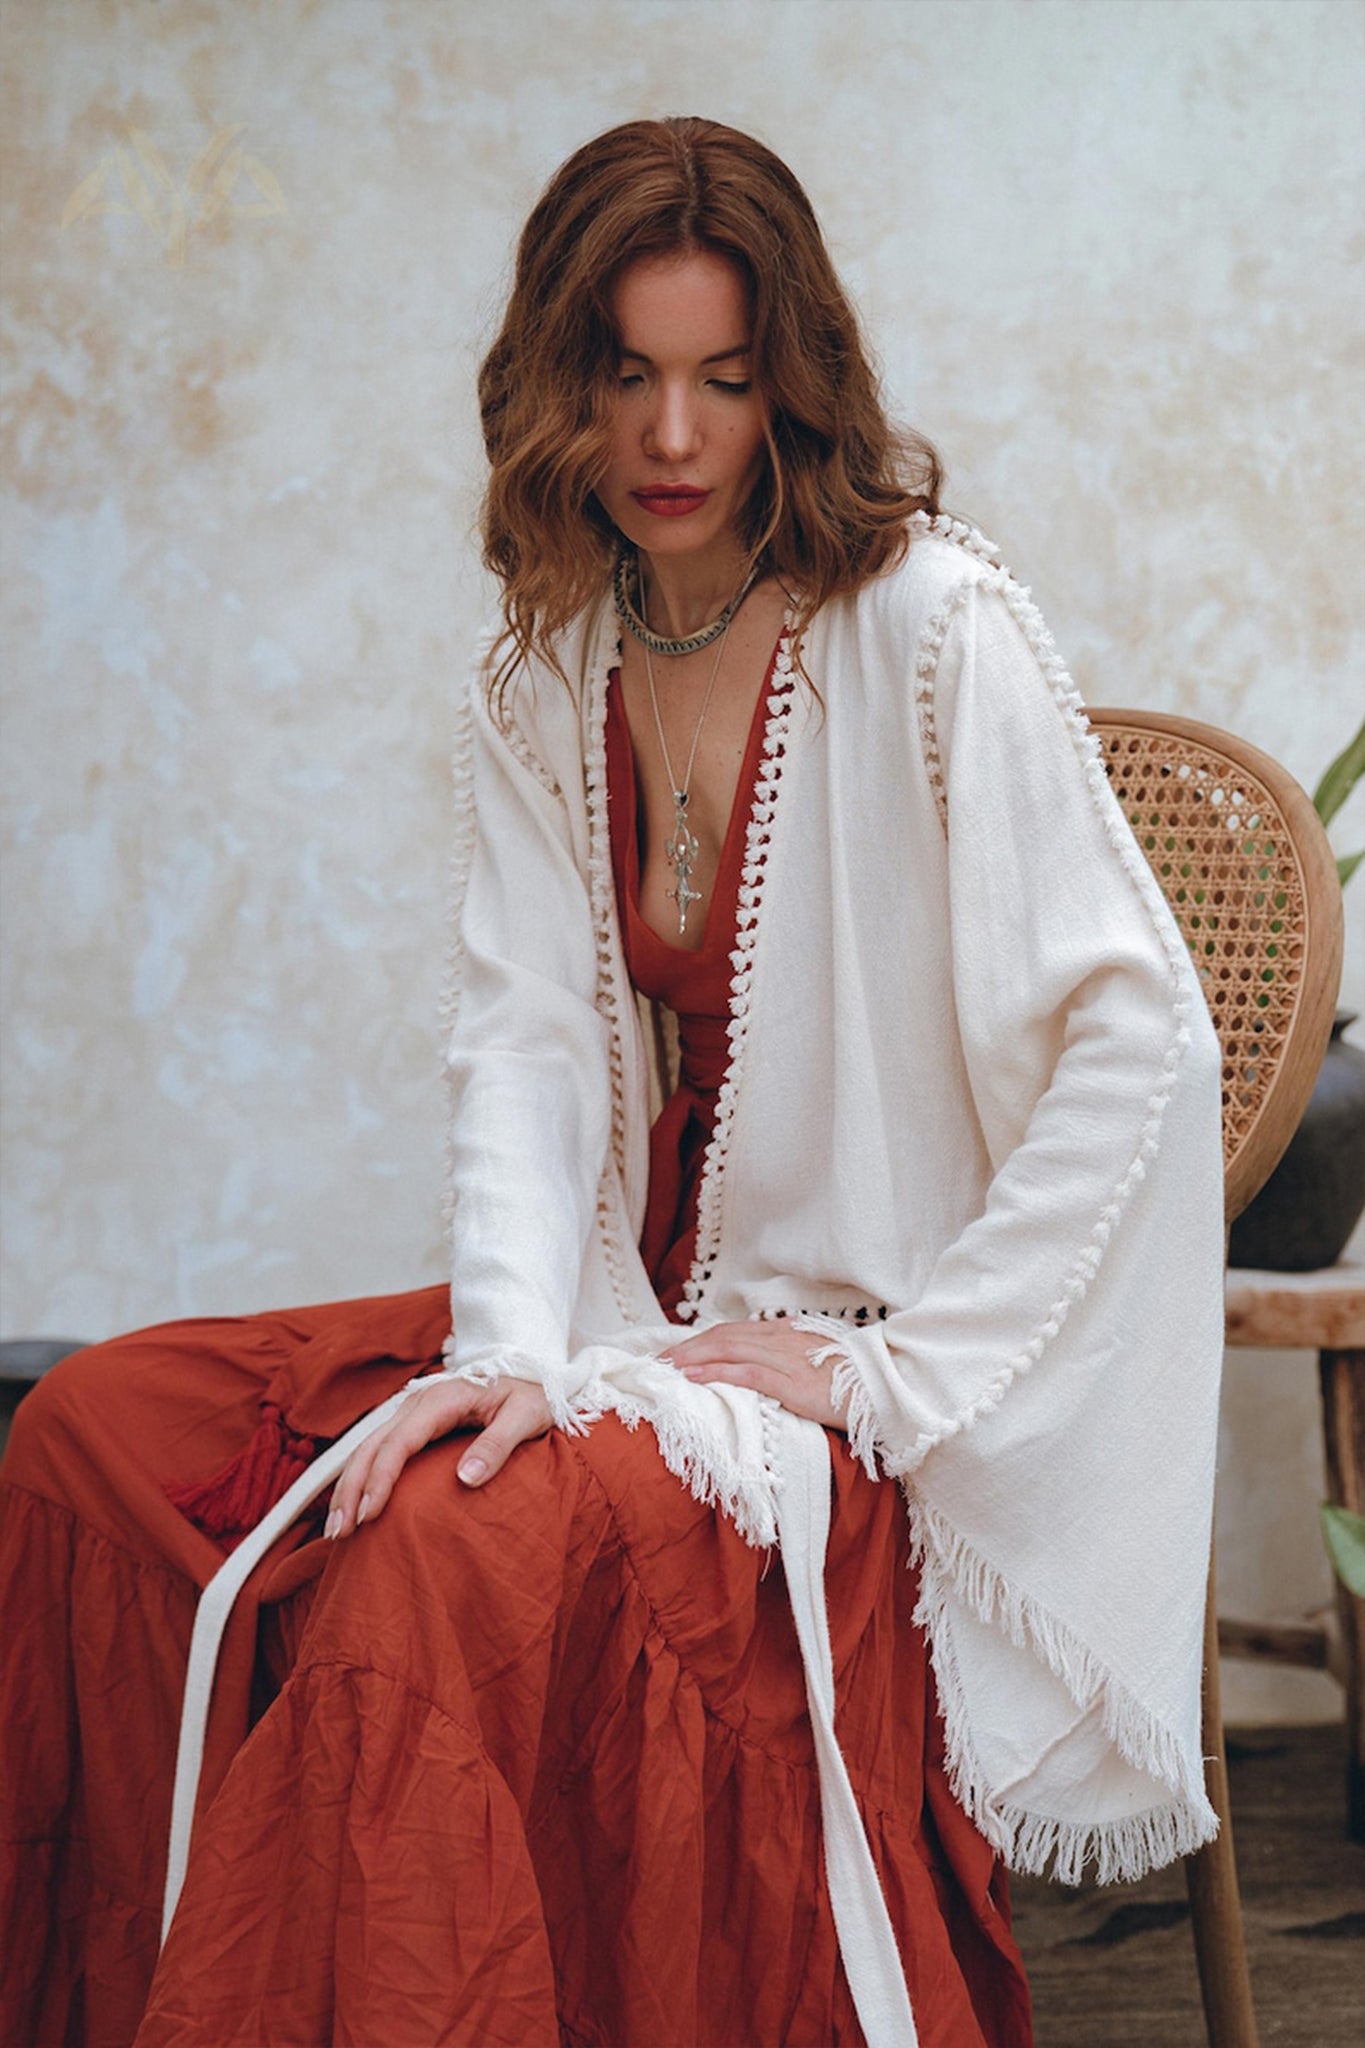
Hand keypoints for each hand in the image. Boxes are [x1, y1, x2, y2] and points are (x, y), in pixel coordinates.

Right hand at [325, 1374, 553, 1537]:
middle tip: (340, 1533)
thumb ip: (498, 1444)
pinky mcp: (414, 1424)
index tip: (369, 1515)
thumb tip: (466, 1478)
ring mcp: (412, 1413)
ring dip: (349, 1486)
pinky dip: (361, 1477)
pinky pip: (379, 1450)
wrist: (531, 1373)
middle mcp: (419, 1404)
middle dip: (351, 1489)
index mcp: (442, 1400)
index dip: (380, 1478)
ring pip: (368, 1449)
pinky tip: (354, 1505)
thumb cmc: (531, 1396)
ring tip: (338, 1529)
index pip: (400, 1442)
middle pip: (371, 1446)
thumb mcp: (526, 1417)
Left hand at [665, 1321, 848, 1430]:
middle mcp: (782, 1339)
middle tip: (659, 1361)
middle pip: (724, 1336)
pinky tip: (692, 1377)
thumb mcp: (817, 1363)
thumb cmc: (855, 1380)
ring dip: (692, 1357)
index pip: (734, 1332)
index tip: (677, 1352)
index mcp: (787, 1334)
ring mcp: (787, 1359)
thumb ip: (789, 1360)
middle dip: (688, 1347)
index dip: (701, 1340)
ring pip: (728, 1349)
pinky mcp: (792, 1383)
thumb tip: (759, 1370)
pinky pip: (746, 1373)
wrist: (887, 1385)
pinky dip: (715, 1372)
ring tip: (666, 1368)